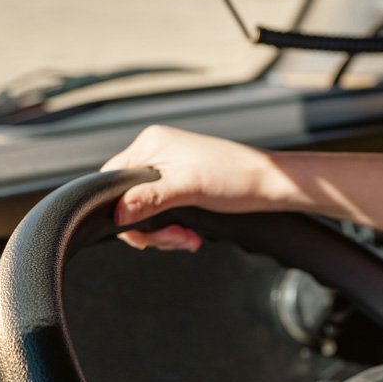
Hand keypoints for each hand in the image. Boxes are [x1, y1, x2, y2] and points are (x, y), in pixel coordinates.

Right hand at [101, 125, 290, 251]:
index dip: (120, 212)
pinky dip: (173, 228)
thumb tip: (118, 211)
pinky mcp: (182, 183)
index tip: (141, 235)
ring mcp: (169, 168)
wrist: (271, 184)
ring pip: (145, 211)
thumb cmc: (237, 177)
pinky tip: (190, 235)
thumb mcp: (189, 187)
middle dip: (150, 228)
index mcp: (151, 143)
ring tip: (186, 239)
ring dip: (164, 232)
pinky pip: (162, 212)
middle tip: (174, 239)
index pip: (111, 180)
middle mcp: (157, 151)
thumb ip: (150, 198)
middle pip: (128, 200)